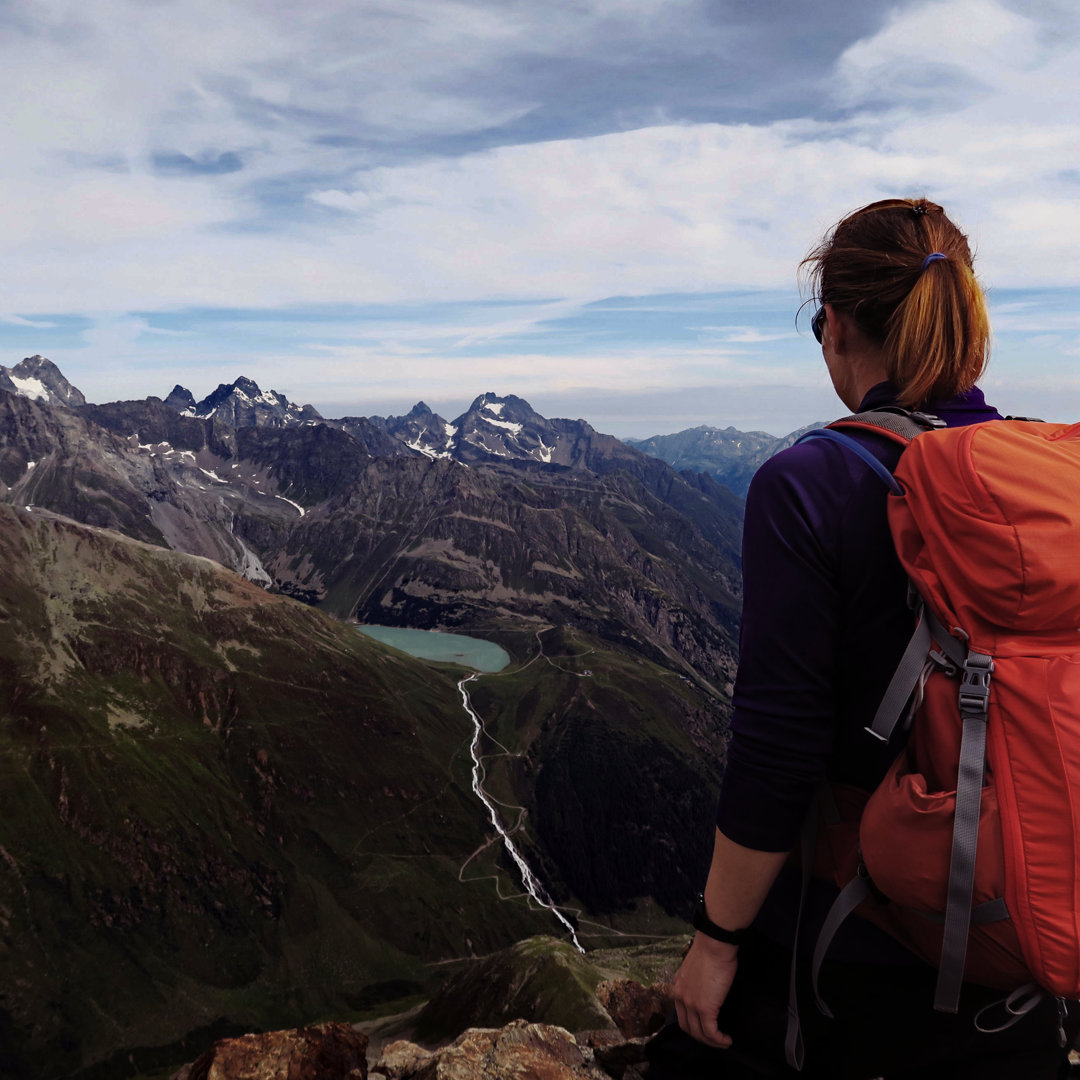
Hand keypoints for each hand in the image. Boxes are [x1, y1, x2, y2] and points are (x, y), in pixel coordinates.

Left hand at [672, 932, 739, 1048]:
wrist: (714, 944)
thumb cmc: (711, 950)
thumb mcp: (696, 968)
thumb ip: (697, 982)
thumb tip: (707, 991)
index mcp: (678, 987)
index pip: (681, 1014)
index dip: (694, 1026)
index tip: (706, 1029)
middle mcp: (680, 997)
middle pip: (688, 1027)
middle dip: (702, 1037)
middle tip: (715, 1039)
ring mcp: (691, 1003)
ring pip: (699, 1033)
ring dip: (712, 1042)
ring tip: (724, 1041)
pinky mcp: (704, 1007)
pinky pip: (711, 1032)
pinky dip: (719, 1039)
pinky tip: (727, 1039)